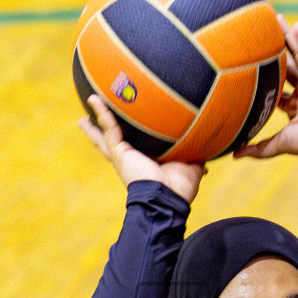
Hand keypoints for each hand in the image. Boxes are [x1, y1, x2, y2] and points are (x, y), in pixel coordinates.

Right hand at [78, 95, 205, 204]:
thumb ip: (194, 156)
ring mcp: (124, 155)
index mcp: (148, 160)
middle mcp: (134, 157)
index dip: (137, 134)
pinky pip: (109, 129)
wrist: (168, 198)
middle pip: (117, 138)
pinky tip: (94, 99)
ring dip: (98, 117)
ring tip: (90, 101)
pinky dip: (102, 114)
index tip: (135, 121)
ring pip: (107, 132)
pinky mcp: (120, 153)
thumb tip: (206, 156)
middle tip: (99, 115)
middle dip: (108, 128)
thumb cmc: (180, 189)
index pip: (140, 143)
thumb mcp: (191, 167)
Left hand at [234, 18, 297, 159]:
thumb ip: (258, 148)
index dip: (265, 72)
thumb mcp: (279, 144)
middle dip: (275, 49)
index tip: (249, 59)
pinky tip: (296, 26)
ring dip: (287, 37)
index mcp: (293, 105)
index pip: (277, 84)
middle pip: (286, 65)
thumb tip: (234, 155)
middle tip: (260, 32)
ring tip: (275, 19)